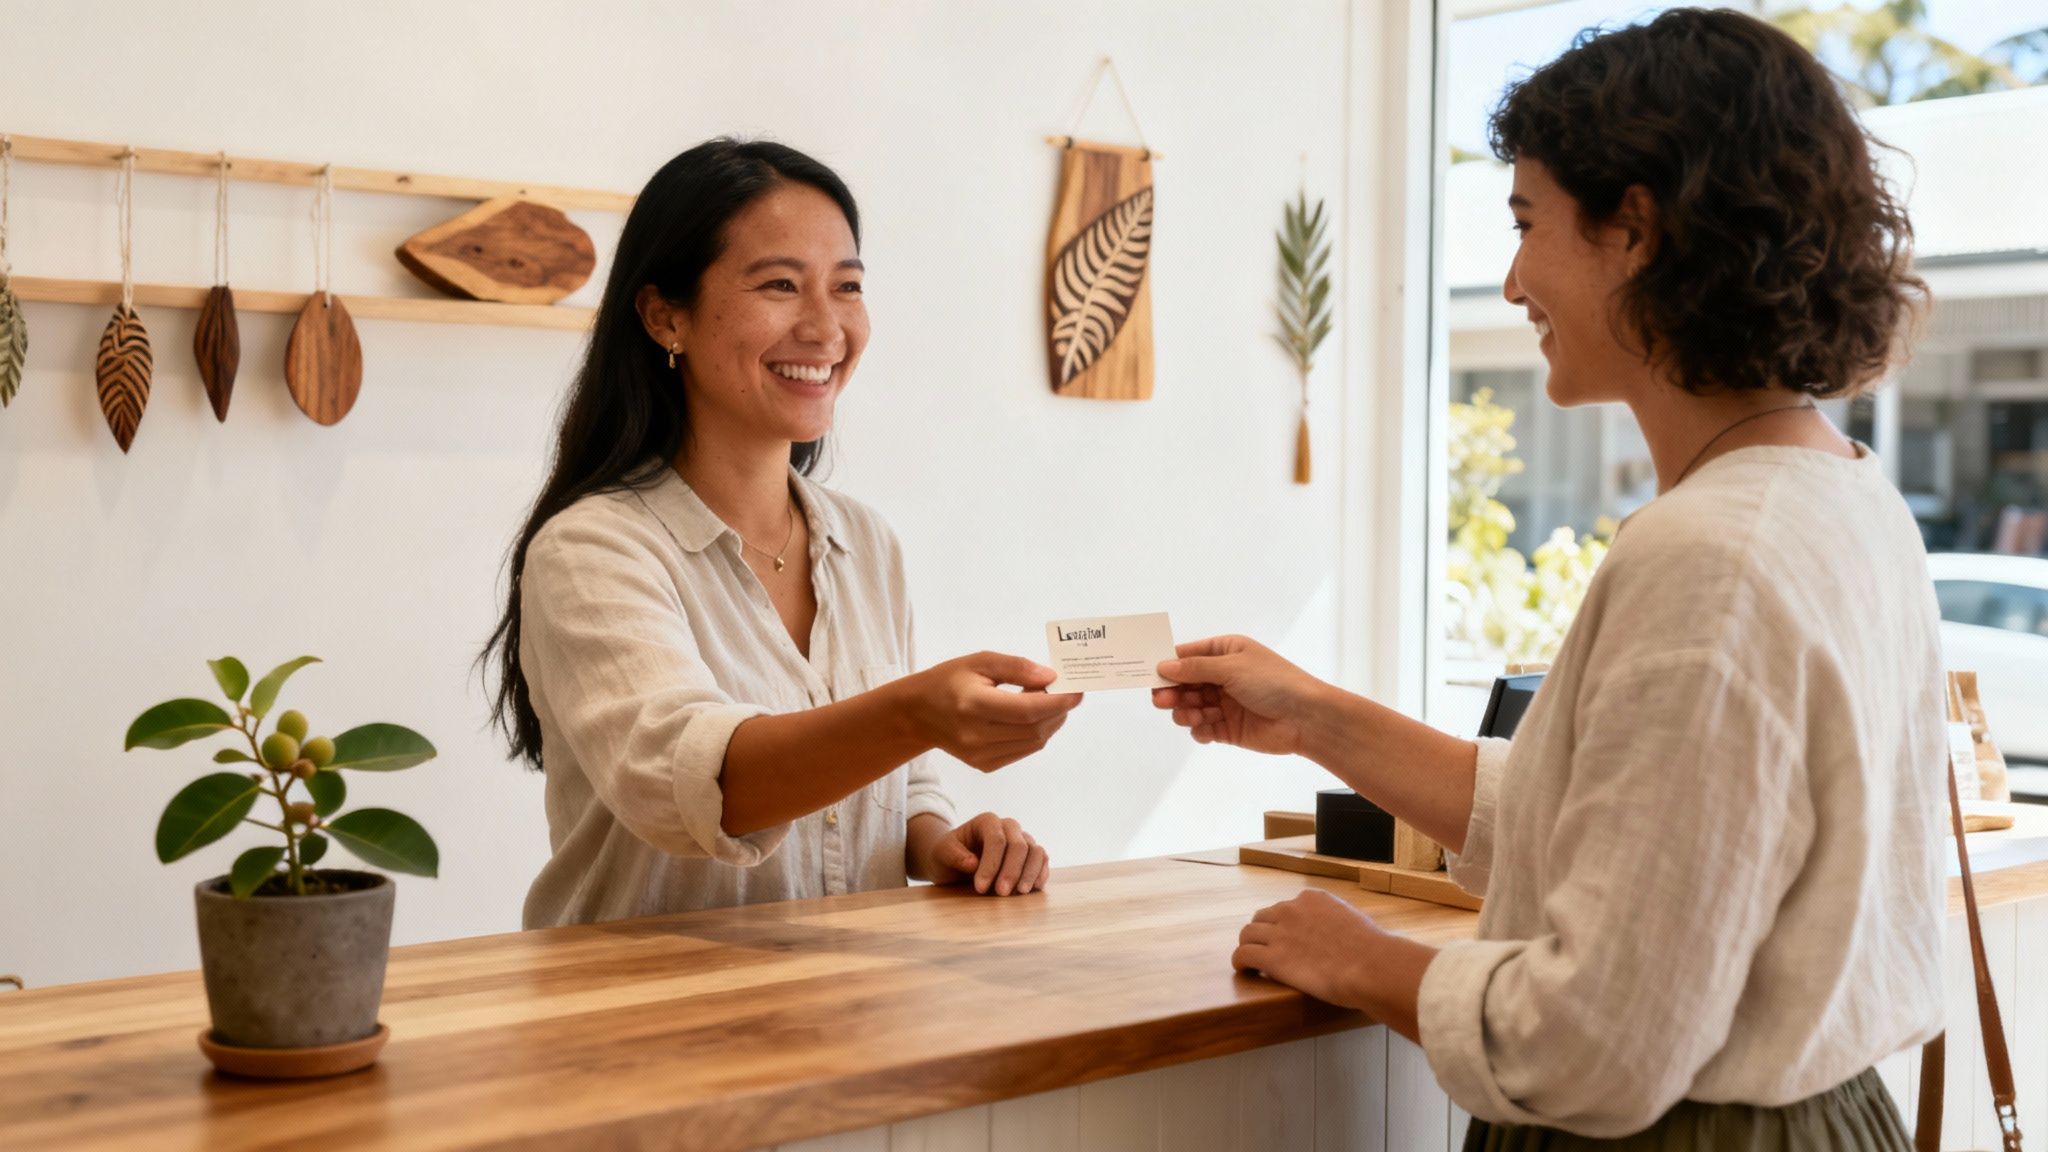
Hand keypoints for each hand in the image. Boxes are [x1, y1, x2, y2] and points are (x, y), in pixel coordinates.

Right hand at [904, 652, 1081, 770]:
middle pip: (1034, 729)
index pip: (1027, 711)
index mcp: (973, 705)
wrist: (918, 714)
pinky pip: (1023, 750)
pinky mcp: (984, 765)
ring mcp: (980, 755)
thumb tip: (1051, 677)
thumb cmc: (948, 681)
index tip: (1078, 691)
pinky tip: (1031, 717)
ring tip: (1047, 701)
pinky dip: (1036, 733)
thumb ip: (1017, 667)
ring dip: (1050, 722)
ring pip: (1033, 743)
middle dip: (1059, 711)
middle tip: (1066, 692)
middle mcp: (976, 735)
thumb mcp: (979, 661)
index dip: (1057, 703)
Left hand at [921, 812, 1048, 894]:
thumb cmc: (948, 855)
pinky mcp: (1030, 855)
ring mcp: (1022, 839)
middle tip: (1001, 893)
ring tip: (1020, 893)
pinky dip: (1041, 873)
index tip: (980, 887)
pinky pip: (1042, 860)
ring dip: (1030, 873)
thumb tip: (973, 863)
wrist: (955, 860)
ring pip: (1036, 851)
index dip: (991, 864)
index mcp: (987, 822)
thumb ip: (954, 855)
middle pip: (1019, 845)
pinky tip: (1034, 888)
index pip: (996, 840)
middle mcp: (1008, 827)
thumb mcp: (942, 853)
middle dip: (1011, 870)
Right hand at [1151, 635, 1321, 755]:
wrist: (1306, 717)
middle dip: (1172, 691)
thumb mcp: (1232, 667)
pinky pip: (1202, 728)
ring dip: (1185, 711)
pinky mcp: (1228, 728)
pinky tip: (1205, 729)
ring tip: (1190, 715)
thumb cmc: (1274, 682)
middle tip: (1161, 700)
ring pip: (1190, 706)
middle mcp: (1223, 676)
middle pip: (1184, 683)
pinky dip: (1199, 729)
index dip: (1167, 664)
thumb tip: (1163, 665)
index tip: (1148, 673)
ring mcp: (1225, 703)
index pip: (1187, 655)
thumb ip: (1195, 668)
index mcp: (1225, 652)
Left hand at [1231, 889, 1380, 1006]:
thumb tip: (1345, 931)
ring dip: (1248, 945)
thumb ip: (1340, 920)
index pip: (1286, 907)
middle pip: (1262, 917)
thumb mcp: (1355, 920)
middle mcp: (1292, 910)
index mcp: (1312, 899)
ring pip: (1248, 934)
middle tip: (1266, 948)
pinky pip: (1243, 954)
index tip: (1287, 937)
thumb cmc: (1373, 949)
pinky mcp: (1272, 957)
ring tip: (1250, 959)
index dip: (1284, 924)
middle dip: (1263, 932)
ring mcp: (1280, 932)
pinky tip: (1243, 969)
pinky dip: (1240, 961)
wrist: (1371, 965)